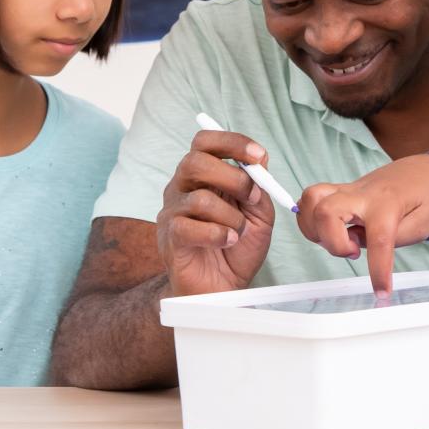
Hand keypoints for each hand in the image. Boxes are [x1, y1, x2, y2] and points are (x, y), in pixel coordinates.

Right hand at [156, 130, 277, 296]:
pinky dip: (218, 234)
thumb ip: (258, 188)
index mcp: (202, 175)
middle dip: (233, 178)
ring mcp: (172, 212)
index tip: (259, 156)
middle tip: (252, 198)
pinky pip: (189, 227)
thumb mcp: (258, 214)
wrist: (222, 287)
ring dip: (230, 216)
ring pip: (199, 199)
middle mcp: (182, 187)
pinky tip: (229, 241)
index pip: (205, 141)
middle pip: (195, 161)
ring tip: (239, 231)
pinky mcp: (169, 238)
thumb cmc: (237, 247)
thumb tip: (259, 163)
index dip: (232, 142)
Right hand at [295, 154, 428, 294]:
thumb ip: (392, 238)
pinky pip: (310, 199)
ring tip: (338, 241)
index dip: (378, 269)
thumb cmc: (425, 198)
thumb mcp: (423, 225)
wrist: (423, 172)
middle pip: (327, 210)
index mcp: (389, 204)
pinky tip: (327, 232)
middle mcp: (363, 194)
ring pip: (311, 198)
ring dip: (314, 228)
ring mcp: (347, 189)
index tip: (381, 292)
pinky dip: (309, 218)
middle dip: (332, 241)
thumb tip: (356, 241)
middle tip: (353, 252)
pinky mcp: (339, 191)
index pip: (378, 238)